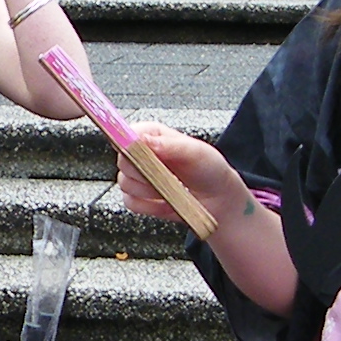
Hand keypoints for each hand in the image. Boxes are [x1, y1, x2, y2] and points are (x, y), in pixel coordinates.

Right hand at [114, 122, 243, 226]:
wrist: (217, 198)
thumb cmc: (210, 169)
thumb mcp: (196, 151)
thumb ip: (169, 144)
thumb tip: (145, 140)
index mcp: (153, 135)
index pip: (128, 134)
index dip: (131, 145)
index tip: (142, 157)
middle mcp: (142, 154)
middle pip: (123, 161)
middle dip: (143, 172)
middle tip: (165, 175)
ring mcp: (138, 177)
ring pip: (125, 183)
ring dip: (148, 191)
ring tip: (170, 189)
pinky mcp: (138, 197)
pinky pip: (130, 203)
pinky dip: (148, 206)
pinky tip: (165, 202)